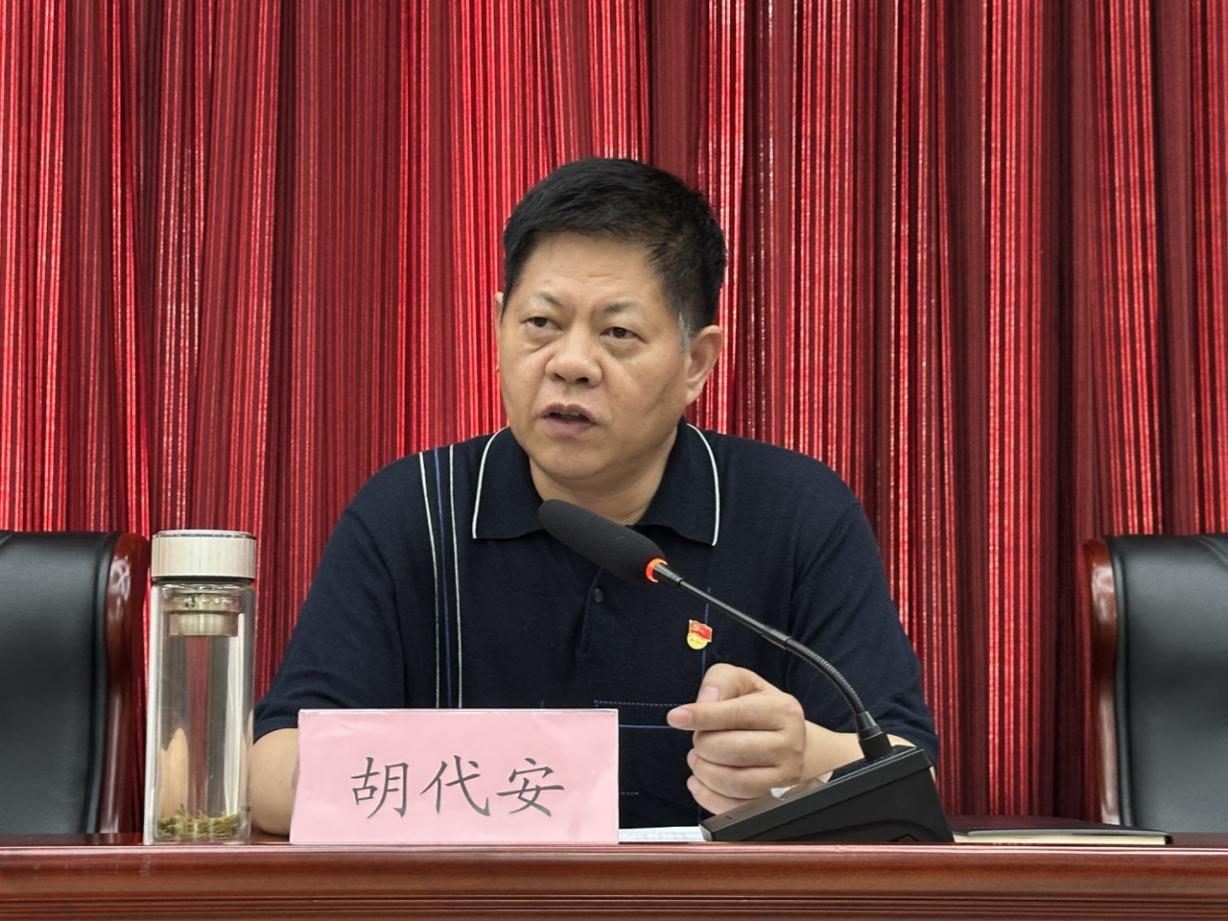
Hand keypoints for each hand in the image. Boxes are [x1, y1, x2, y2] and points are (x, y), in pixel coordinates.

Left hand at [665, 663, 807, 814]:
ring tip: (699, 758)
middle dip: (703, 744)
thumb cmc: (759, 711)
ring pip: (732, 782)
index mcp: (783, 711)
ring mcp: (783, 779)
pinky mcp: (771, 804)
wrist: (786, 742)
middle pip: (732, 750)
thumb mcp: (743, 683)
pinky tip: (701, 780)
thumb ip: (722, 681)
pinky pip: (731, 808)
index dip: (703, 716)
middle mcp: (789, 746)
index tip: (676, 717)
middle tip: (700, 738)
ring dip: (703, 770)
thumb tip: (704, 701)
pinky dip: (706, 795)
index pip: (738, 714)